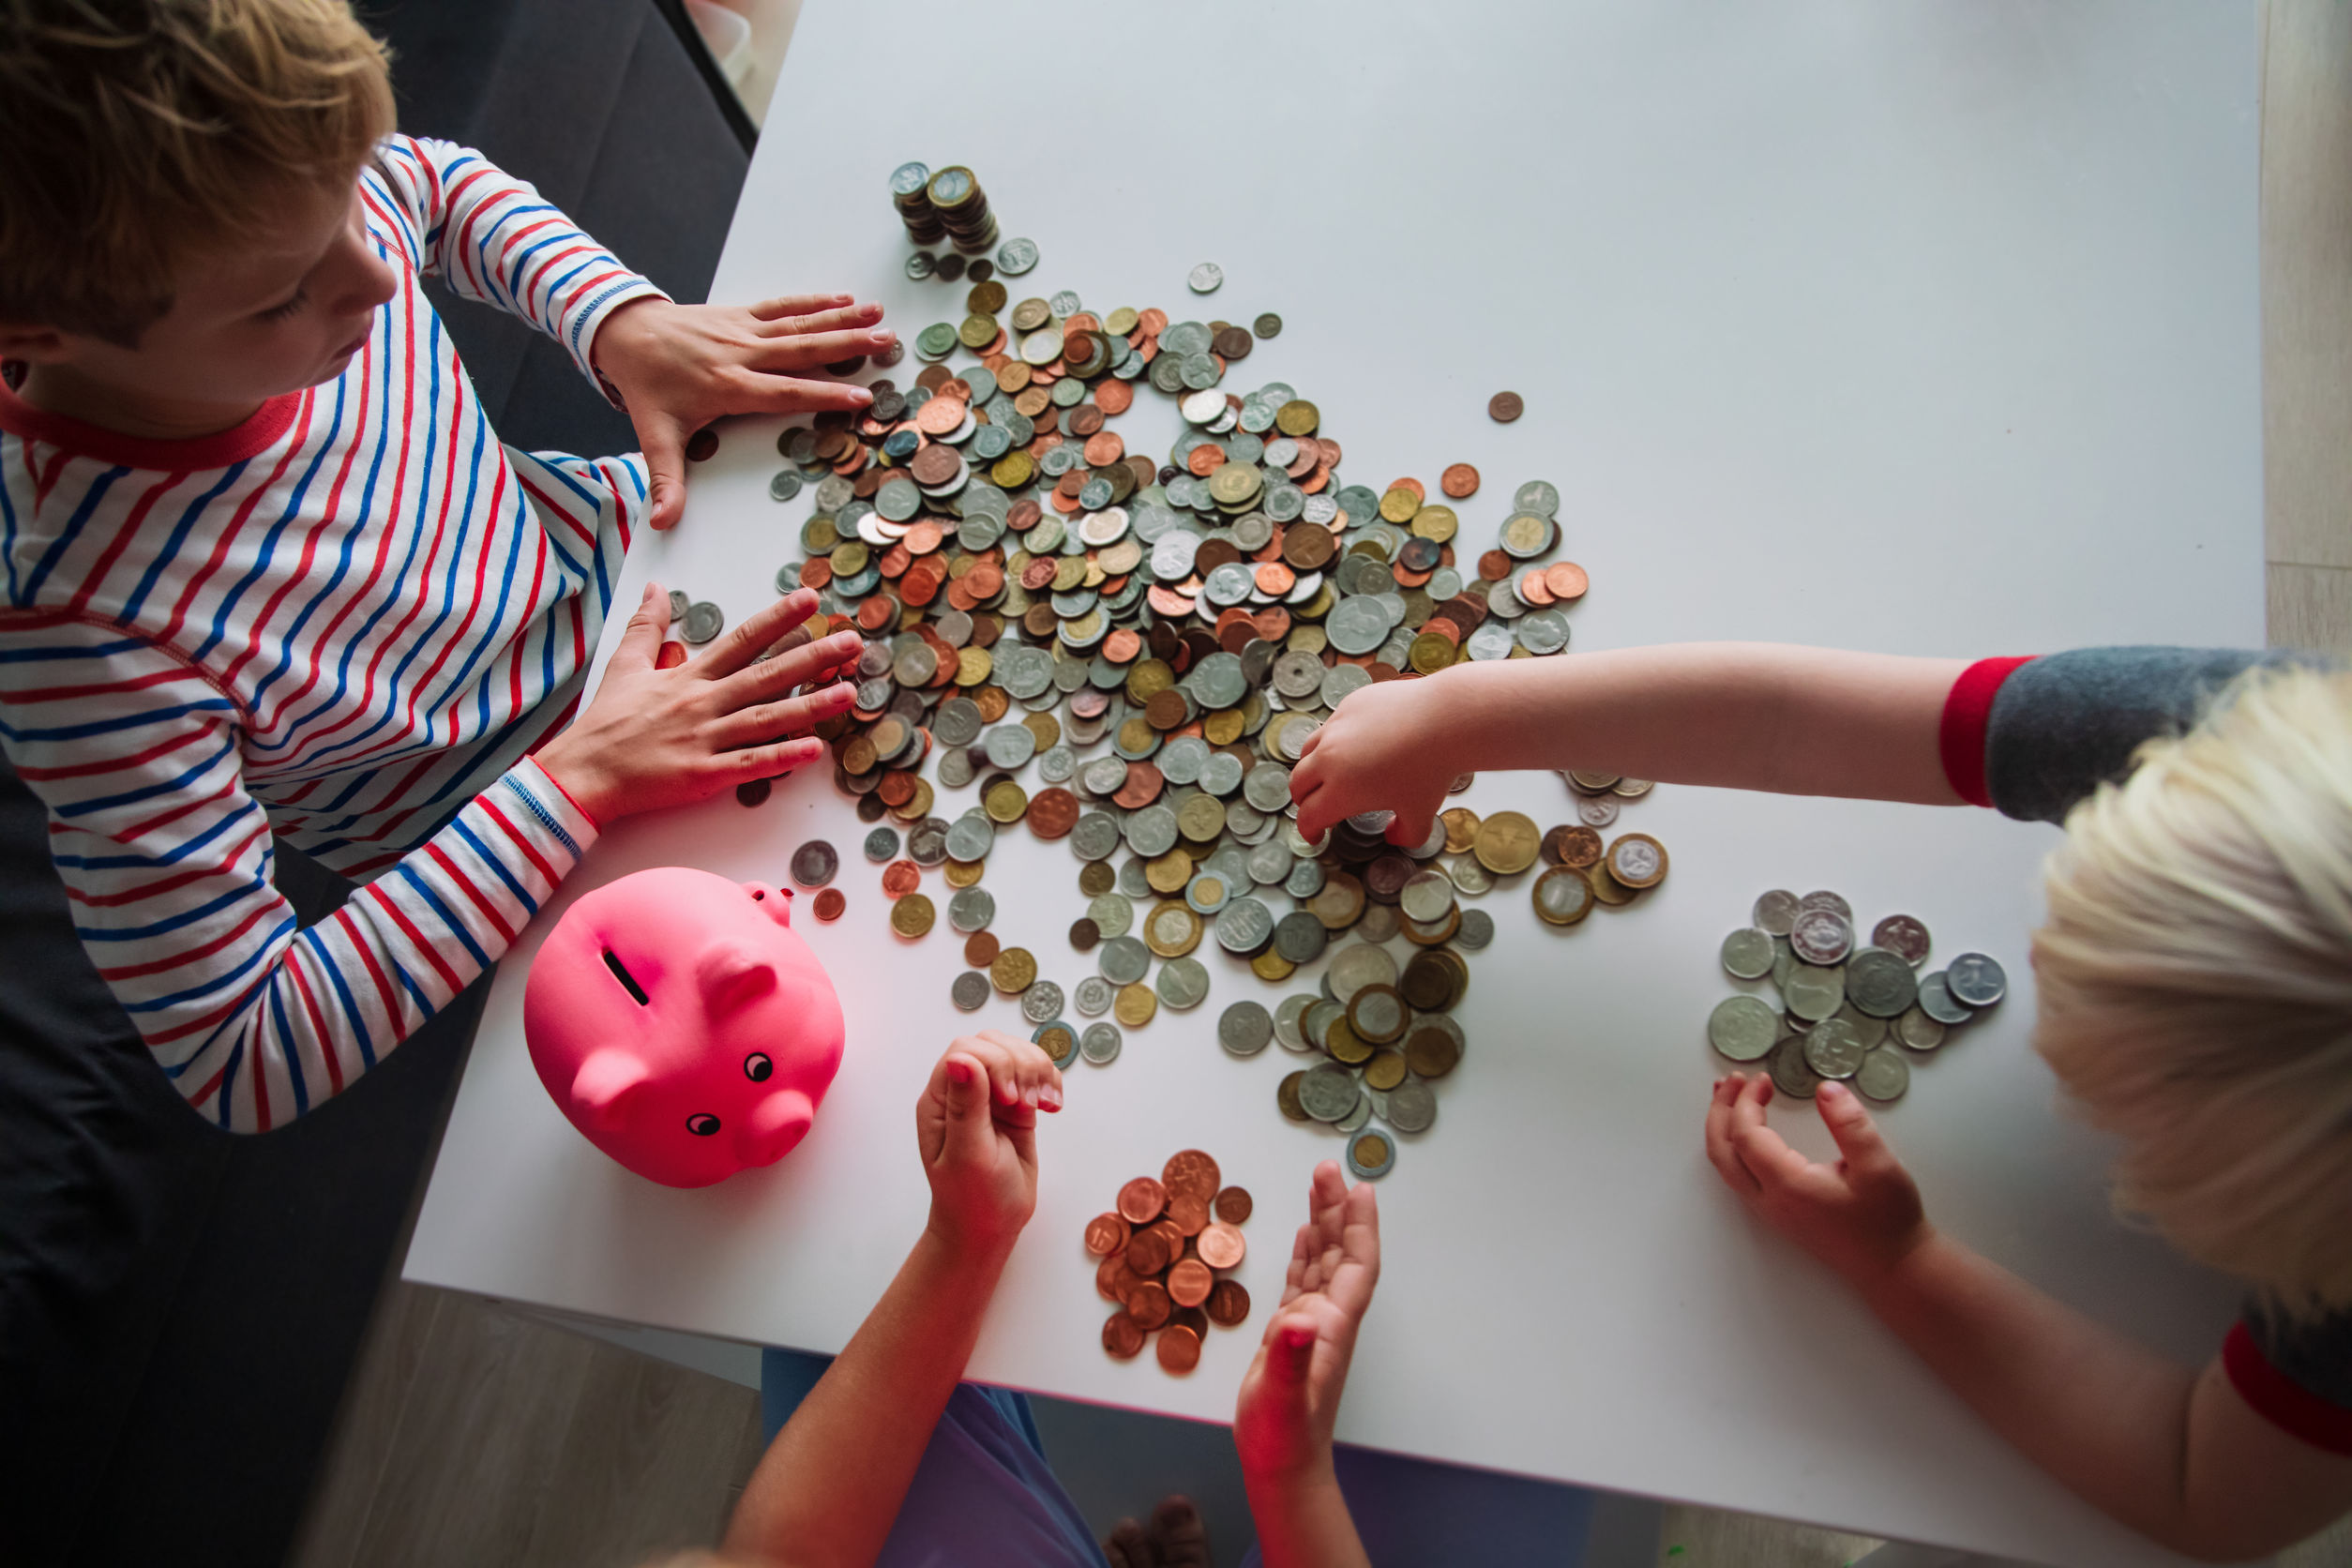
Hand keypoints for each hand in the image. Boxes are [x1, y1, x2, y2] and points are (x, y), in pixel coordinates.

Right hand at [536, 582, 861, 824]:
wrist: (581, 773)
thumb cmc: (605, 724)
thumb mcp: (624, 665)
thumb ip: (647, 626)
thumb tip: (656, 588)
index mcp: (689, 677)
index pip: (742, 640)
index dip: (779, 619)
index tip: (811, 601)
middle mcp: (703, 703)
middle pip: (767, 675)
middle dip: (812, 656)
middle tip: (852, 642)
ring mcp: (705, 739)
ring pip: (767, 718)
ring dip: (811, 706)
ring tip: (849, 692)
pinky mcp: (702, 775)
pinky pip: (749, 763)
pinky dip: (782, 757)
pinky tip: (814, 750)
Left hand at [591, 293, 892, 531]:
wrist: (623, 332)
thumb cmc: (646, 385)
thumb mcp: (655, 436)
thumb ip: (666, 480)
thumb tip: (662, 521)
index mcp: (728, 386)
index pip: (786, 392)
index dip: (824, 395)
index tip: (859, 397)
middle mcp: (742, 354)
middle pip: (803, 349)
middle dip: (847, 345)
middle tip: (886, 341)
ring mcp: (742, 330)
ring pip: (799, 323)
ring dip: (841, 318)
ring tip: (877, 312)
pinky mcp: (739, 314)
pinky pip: (782, 306)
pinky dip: (813, 301)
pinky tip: (842, 297)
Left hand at [917, 1030, 1063, 1263]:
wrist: (989, 1226)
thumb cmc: (972, 1198)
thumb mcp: (968, 1155)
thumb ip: (966, 1106)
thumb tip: (961, 1059)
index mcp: (940, 1101)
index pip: (966, 1050)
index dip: (994, 1064)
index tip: (1010, 1099)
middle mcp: (963, 1092)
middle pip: (994, 1044)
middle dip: (1020, 1065)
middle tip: (1028, 1104)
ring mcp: (990, 1097)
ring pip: (1017, 1053)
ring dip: (1039, 1071)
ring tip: (1043, 1104)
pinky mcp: (1016, 1106)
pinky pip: (1036, 1074)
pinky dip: (1050, 1081)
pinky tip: (1052, 1104)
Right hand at [1234, 1161, 1380, 1485]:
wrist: (1280, 1464)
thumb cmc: (1284, 1435)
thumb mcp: (1283, 1396)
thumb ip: (1289, 1359)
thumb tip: (1298, 1322)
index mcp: (1333, 1325)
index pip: (1356, 1266)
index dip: (1360, 1227)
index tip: (1359, 1189)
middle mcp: (1328, 1319)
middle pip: (1341, 1253)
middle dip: (1338, 1210)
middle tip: (1329, 1169)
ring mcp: (1311, 1325)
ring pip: (1323, 1261)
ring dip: (1323, 1224)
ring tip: (1318, 1185)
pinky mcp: (1291, 1334)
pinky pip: (1302, 1280)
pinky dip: (1304, 1252)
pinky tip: (1303, 1235)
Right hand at [1289, 675, 1461, 846]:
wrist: (1445, 719)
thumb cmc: (1432, 770)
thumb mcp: (1422, 814)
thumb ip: (1406, 835)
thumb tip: (1392, 836)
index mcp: (1341, 791)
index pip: (1309, 816)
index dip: (1309, 830)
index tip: (1316, 836)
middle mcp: (1330, 758)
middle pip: (1298, 783)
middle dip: (1304, 800)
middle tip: (1316, 807)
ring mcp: (1336, 727)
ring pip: (1308, 751)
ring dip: (1312, 768)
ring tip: (1327, 774)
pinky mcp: (1349, 705)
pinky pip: (1330, 726)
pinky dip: (1332, 741)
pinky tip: (1353, 744)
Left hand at [1704, 1073, 1933, 1290]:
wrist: (1893, 1267)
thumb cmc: (1888, 1221)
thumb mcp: (1879, 1166)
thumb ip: (1850, 1124)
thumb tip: (1826, 1089)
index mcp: (1788, 1185)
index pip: (1745, 1135)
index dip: (1746, 1101)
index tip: (1763, 1078)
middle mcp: (1769, 1200)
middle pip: (1721, 1149)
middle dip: (1721, 1110)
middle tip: (1733, 1080)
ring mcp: (1770, 1210)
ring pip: (1726, 1165)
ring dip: (1722, 1128)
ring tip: (1728, 1097)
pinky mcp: (1778, 1214)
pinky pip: (1738, 1175)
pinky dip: (1733, 1145)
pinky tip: (1748, 1131)